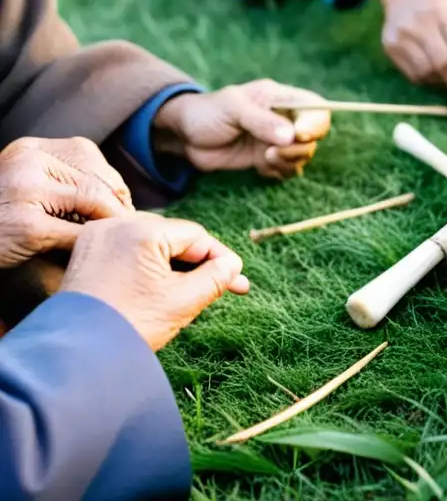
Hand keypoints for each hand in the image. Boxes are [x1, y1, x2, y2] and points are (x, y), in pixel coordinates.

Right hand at [0, 137, 133, 267]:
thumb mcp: (26, 188)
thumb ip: (62, 182)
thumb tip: (121, 198)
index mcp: (29, 149)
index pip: (88, 157)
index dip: (112, 184)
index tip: (122, 207)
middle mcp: (26, 161)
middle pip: (97, 180)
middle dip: (117, 205)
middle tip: (126, 227)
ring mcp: (25, 190)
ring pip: (95, 203)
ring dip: (111, 224)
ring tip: (114, 239)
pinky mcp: (27, 225)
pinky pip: (79, 233)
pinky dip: (92, 243)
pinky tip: (94, 254)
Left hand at [60, 213, 248, 350]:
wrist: (75, 355)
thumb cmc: (131, 326)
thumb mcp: (184, 301)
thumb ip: (215, 277)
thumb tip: (231, 265)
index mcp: (142, 231)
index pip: (196, 236)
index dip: (220, 258)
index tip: (238, 279)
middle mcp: (116, 224)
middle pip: (173, 237)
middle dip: (199, 261)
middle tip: (225, 284)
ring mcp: (97, 236)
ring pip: (151, 243)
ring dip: (175, 262)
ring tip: (197, 286)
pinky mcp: (86, 252)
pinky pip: (128, 249)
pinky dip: (148, 263)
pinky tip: (164, 283)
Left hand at [152, 80, 329, 179]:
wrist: (185, 136)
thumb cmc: (208, 112)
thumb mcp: (233, 109)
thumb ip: (262, 121)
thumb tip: (292, 136)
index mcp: (281, 98)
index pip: (316, 107)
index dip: (316, 122)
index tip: (301, 135)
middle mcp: (285, 119)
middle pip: (313, 135)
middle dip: (298, 147)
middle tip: (271, 153)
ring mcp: (278, 140)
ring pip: (302, 154)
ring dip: (288, 161)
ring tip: (264, 160)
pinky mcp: (268, 159)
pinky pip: (288, 169)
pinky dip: (279, 172)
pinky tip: (260, 168)